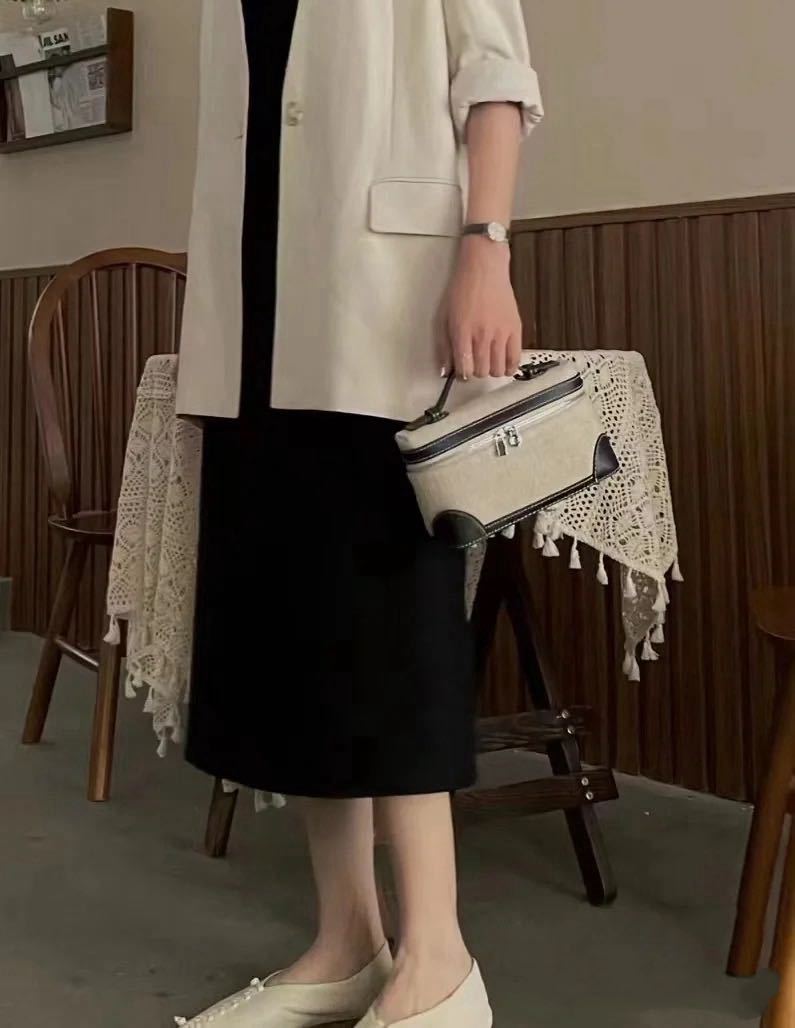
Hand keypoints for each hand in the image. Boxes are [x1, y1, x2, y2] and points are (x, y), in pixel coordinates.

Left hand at [438, 235, 522, 379]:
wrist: (484, 267)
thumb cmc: (462, 288)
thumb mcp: (444, 317)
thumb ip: (444, 346)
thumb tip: (446, 370)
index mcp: (462, 332)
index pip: (465, 369)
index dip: (462, 375)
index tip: (462, 371)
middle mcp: (482, 335)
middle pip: (481, 372)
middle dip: (476, 372)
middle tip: (474, 362)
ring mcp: (501, 333)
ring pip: (497, 370)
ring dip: (491, 370)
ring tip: (487, 361)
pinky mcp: (515, 329)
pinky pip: (515, 359)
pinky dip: (509, 367)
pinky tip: (503, 364)